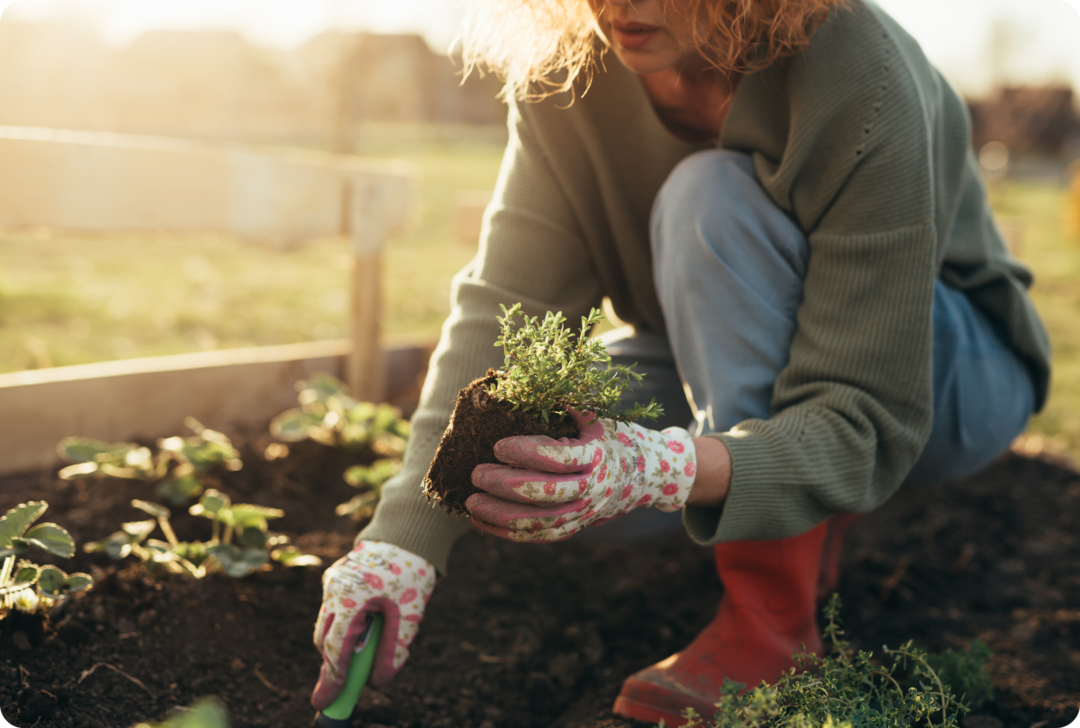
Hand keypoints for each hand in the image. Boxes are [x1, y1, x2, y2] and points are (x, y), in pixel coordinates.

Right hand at [311, 540, 435, 709]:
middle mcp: (335, 589)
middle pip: (324, 640)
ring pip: (326, 625)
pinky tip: (367, 621)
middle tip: (346, 685)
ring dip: (340, 643)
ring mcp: (331, 582)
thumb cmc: (411, 572)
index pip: (335, 648)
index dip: (333, 678)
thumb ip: (394, 649)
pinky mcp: (334, 578)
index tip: (325, 702)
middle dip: (334, 664)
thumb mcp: (409, 614)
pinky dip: (344, 624)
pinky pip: (333, 610)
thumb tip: (379, 682)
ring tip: (366, 647)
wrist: (407, 532)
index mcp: (351, 597)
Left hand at [465, 409, 695, 541]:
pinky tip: (481, 522)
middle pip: (542, 494)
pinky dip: (507, 533)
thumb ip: (566, 403)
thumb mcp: (598, 417)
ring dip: (499, 514)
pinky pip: (538, 536)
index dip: (524, 453)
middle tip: (476, 472)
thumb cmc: (615, 438)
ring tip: (471, 501)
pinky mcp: (575, 527)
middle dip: (503, 485)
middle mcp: (590, 489)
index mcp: (595, 456)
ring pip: (536, 521)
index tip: (497, 445)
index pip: (556, 458)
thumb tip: (521, 380)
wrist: (649, 475)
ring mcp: (583, 512)